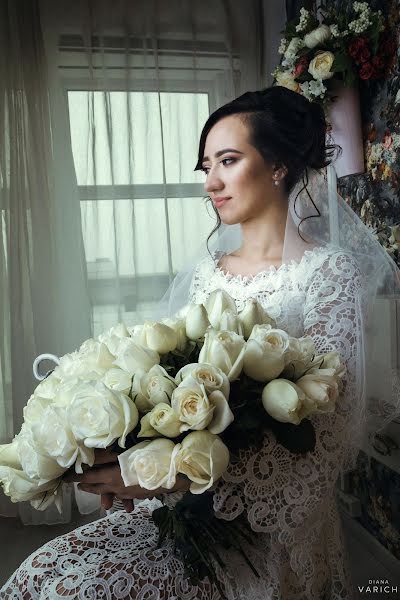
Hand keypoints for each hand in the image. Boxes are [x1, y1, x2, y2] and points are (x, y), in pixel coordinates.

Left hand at [63, 448, 188, 512]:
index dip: (76, 477)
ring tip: (98, 495)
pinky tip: (123, 494)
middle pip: (98, 488)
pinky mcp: (140, 493)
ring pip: (112, 494)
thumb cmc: (147, 455)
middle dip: (87, 487)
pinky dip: (120, 494)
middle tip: (77, 486)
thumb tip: (88, 456)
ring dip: (103, 494)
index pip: (88, 477)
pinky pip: (125, 495)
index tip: (65, 477)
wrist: (173, 471)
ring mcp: (129, 492)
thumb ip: (105, 454)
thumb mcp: (123, 450)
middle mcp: (117, 487)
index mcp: (110, 476)